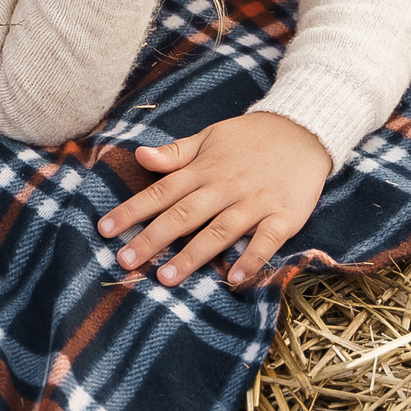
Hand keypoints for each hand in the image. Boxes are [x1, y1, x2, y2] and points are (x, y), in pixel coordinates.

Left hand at [97, 113, 328, 285]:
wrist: (304, 130)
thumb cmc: (251, 138)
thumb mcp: (210, 137)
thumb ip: (176, 153)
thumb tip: (139, 155)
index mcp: (204, 169)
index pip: (161, 192)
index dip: (132, 211)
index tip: (105, 230)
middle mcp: (225, 187)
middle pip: (184, 215)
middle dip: (153, 238)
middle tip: (125, 261)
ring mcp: (255, 202)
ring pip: (219, 231)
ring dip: (193, 255)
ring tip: (167, 277)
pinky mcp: (284, 216)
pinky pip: (265, 241)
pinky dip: (250, 259)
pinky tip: (233, 279)